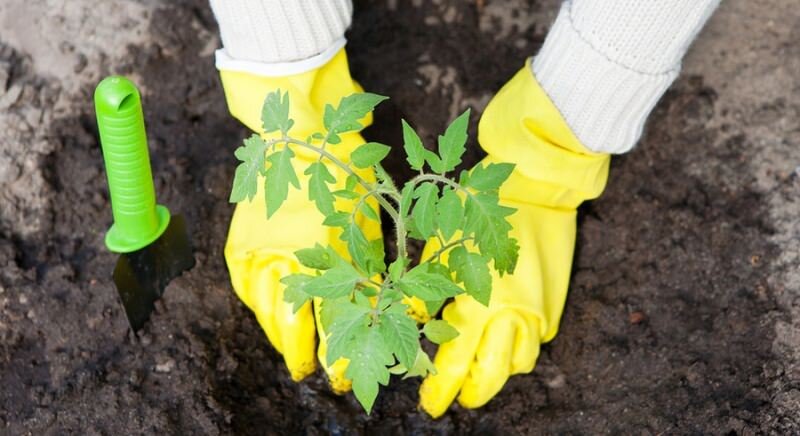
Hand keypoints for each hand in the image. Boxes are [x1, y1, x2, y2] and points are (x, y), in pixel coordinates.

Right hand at [222, 49, 377, 389]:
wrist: (302, 130)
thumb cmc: (347, 174)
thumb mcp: (370, 224)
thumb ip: (379, 268)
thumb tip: (404, 303)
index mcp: (325, 249)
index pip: (330, 317)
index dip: (337, 351)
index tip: (343, 374)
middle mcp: (287, 253)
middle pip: (290, 321)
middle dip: (303, 351)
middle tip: (314, 371)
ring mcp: (259, 245)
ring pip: (263, 306)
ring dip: (277, 332)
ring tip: (291, 347)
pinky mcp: (242, 236)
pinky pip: (243, 282)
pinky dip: (254, 302)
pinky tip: (265, 311)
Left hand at [418, 63, 610, 416]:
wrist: (535, 189)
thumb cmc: (478, 212)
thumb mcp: (442, 247)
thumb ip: (426, 290)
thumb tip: (412, 320)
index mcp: (479, 300)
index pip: (455, 360)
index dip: (440, 386)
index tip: (430, 404)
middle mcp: (512, 313)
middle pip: (492, 374)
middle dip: (471, 393)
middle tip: (456, 398)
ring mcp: (537, 309)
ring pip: (520, 362)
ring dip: (498, 374)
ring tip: (480, 372)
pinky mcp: (553, 303)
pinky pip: (538, 340)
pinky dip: (520, 348)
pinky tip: (505, 342)